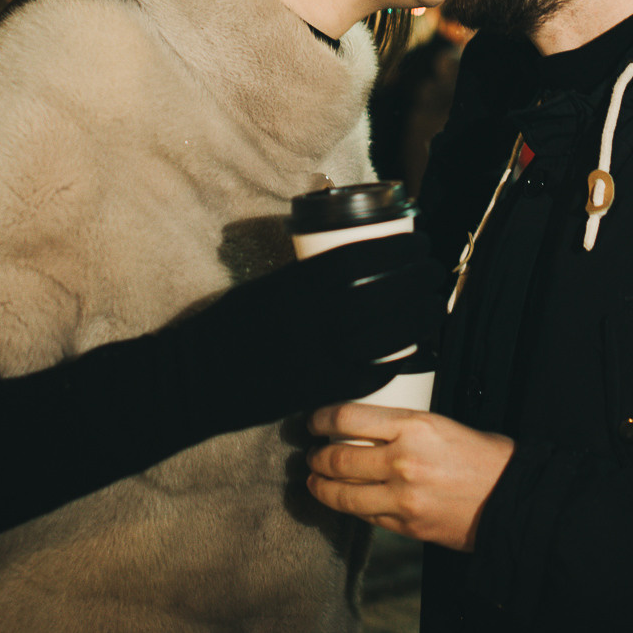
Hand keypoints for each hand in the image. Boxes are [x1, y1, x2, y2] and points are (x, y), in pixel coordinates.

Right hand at [169, 233, 447, 434]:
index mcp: (296, 285)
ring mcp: (318, 356)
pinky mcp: (320, 388)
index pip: (361, 259)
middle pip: (383, 295)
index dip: (400, 251)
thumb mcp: (266, 287)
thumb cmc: (228, 326)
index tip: (420, 243)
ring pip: (386, 336)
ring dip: (419, 319)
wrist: (197, 378)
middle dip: (419, 281)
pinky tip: (413, 349)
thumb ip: (306, 278)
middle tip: (436, 271)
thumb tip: (349, 263)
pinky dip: (396, 360)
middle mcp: (312, 318)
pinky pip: (371, 374)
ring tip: (434, 305)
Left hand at [306, 404, 514, 550]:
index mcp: (414, 426)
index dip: (321, 419)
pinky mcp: (406, 525)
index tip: (313, 421)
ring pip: (343, 493)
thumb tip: (367, 429)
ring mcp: (402, 497)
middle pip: (338, 456)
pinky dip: (348, 507)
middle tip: (312, 453)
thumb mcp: (443, 424)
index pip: (348, 417)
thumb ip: (404, 427)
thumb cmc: (485, 458)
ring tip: (315, 479)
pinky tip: (343, 500)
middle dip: (316, 456)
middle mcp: (403, 460)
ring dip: (321, 485)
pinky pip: (364, 516)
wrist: (512, 501)